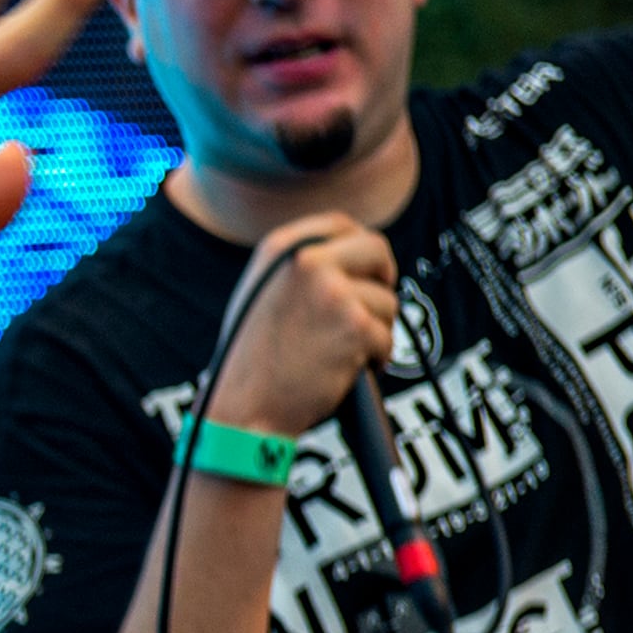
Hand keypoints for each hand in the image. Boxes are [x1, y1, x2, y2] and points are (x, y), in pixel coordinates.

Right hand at [208, 217, 398, 436]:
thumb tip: (349, 259)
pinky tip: (343, 370)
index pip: (341, 225)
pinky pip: (387, 338)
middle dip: (383, 279)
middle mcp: (307, 262)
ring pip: (386, 301)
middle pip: (377, 250)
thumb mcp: (260, 293)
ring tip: (337, 352)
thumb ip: (298, 268)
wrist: (245, 408)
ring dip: (374, 329)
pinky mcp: (355, 326)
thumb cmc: (251, 361)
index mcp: (280, 249)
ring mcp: (333, 292)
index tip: (366, 266)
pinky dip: (375, 358)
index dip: (360, 244)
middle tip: (372, 306)